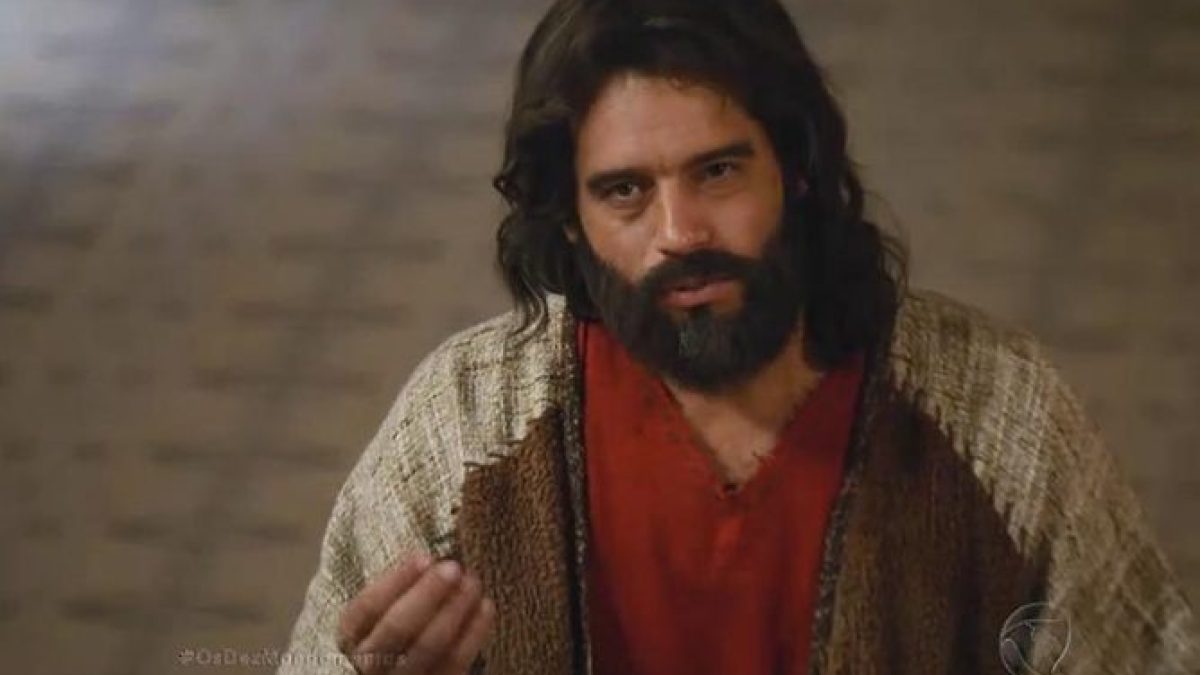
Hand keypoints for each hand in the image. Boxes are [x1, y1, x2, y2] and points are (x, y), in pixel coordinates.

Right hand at [338, 555, 495, 673]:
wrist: (395, 672)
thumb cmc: (389, 638)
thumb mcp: (375, 618)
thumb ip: (393, 595)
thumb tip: (430, 560)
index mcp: (349, 639)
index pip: (365, 608)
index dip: (395, 581)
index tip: (423, 557)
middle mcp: (368, 664)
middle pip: (396, 629)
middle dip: (427, 595)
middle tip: (453, 568)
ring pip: (427, 648)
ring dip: (454, 611)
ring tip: (472, 582)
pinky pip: (454, 665)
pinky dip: (473, 635)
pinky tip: (486, 607)